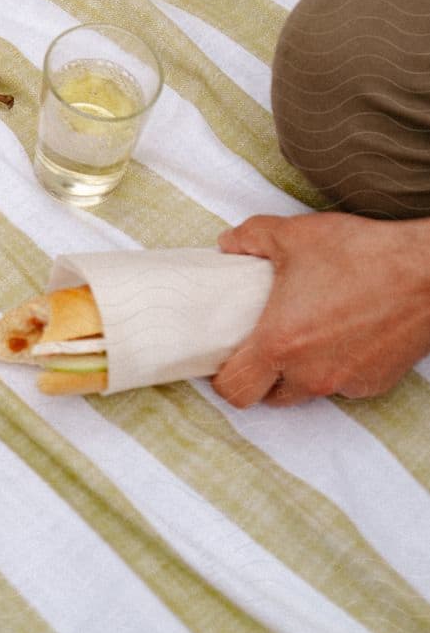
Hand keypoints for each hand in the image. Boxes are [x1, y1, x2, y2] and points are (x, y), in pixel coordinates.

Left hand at [211, 212, 429, 407]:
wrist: (424, 272)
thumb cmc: (359, 254)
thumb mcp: (292, 235)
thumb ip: (249, 238)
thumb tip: (227, 243)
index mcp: (280, 344)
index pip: (234, 390)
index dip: (222, 378)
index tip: (225, 357)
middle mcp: (310, 374)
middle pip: (267, 397)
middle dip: (260, 377)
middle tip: (262, 344)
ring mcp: (345, 383)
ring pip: (306, 391)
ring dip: (298, 372)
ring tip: (304, 334)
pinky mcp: (374, 384)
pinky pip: (342, 384)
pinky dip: (335, 366)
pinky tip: (341, 334)